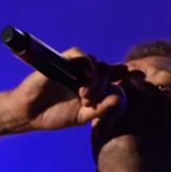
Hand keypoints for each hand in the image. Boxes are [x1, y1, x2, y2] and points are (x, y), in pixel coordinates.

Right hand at [7, 47, 129, 131]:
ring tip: (86, 95)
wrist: (29, 114)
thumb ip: (101, 110)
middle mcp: (84, 74)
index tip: (141, 76)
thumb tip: (120, 99)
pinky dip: (86, 63)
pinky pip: (79, 54)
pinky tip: (86, 78)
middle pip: (106, 69)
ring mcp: (73, 67)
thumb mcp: (82, 117)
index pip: (113, 76)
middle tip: (92, 100)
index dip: (127, 74)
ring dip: (96, 78)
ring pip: (95, 62)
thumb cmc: (54, 115)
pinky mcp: (61, 61)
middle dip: (106, 83)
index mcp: (92, 86)